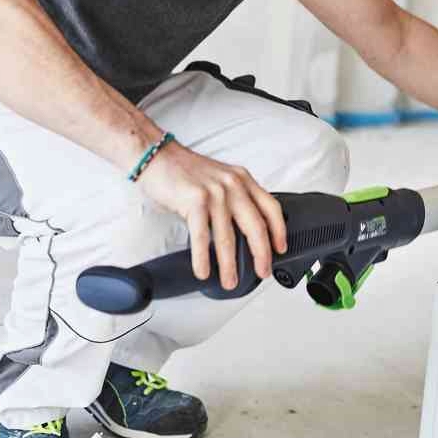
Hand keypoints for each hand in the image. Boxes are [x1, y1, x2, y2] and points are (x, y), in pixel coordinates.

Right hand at [134, 144, 287, 289]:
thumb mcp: (219, 179)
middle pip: (256, 226)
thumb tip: (242, 231)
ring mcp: (215, 193)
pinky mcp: (195, 200)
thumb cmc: (185, 171)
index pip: (271, 207)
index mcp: (242, 179)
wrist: (156, 157)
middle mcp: (232, 185)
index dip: (279, 231)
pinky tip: (203, 270)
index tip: (281, 248)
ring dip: (229, 265)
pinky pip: (202, 236)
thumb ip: (234, 199)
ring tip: (229, 280)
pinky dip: (203, 258)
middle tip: (262, 272)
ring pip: (228, 237)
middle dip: (261, 254)